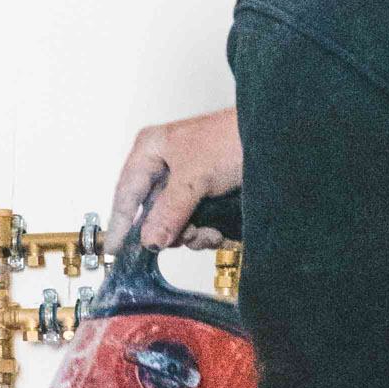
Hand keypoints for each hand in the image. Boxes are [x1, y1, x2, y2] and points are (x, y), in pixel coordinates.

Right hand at [107, 108, 243, 249]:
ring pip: (175, 222)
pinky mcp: (207, 193)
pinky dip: (205, 231)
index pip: (126, 193)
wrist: (275, 137)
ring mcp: (187, 181)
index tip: (113, 250)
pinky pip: (195, 221)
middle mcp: (165, 165)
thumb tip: (149, 240)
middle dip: (169, 232)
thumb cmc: (232, 138)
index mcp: (151, 150)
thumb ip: (168, 212)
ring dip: (191, 234)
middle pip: (152, 213)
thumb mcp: (193, 178)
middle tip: (183, 238)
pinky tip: (217, 232)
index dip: (119, 223)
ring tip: (207, 233)